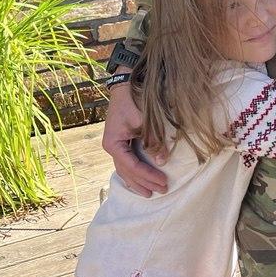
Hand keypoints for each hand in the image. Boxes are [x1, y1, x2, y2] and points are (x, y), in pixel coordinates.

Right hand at [100, 81, 167, 196]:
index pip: (132, 166)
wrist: (125, 84)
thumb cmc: (132, 100)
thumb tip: (162, 160)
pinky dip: (134, 173)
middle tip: (161, 191)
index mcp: (113, 144)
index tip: (163, 181)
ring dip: (138, 181)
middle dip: (144, 182)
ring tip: (150, 192)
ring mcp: (115, 145)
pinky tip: (140, 180)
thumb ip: (153, 140)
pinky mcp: (121, 141)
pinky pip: (127, 162)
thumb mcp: (144, 120)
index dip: (148, 175)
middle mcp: (112, 147)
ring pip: (125, 170)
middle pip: (127, 172)